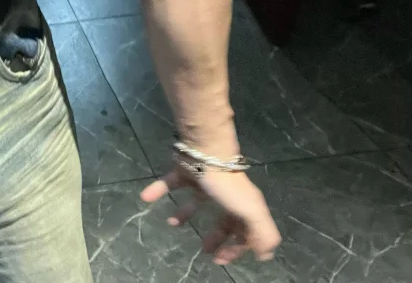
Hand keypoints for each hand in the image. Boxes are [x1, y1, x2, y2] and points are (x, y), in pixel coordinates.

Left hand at [141, 166, 280, 265]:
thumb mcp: (251, 212)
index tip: (221, 261)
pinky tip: (146, 197)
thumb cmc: (227, 185)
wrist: (205, 151)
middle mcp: (225, 194)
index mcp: (243, 205)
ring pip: (196, 201)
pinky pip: (170, 183)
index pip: (244, 231)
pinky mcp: (185, 171)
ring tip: (171, 222)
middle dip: (216, 237)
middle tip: (204, 251)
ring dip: (184, 213)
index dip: (236, 248)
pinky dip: (157, 189)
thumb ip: (262, 233)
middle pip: (223, 219)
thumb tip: (266, 255)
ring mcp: (204, 181)